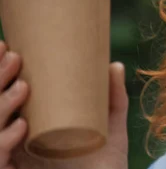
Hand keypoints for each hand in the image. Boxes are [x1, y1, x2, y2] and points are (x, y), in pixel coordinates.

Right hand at [0, 41, 128, 168]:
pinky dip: (3, 142)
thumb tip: (115, 65)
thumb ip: (112, 100)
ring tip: (24, 88)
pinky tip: (22, 126)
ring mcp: (11, 156)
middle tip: (14, 59)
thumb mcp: (108, 128)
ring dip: (0, 105)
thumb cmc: (102, 161)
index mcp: (26, 122)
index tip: (6, 47)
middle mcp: (12, 138)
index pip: (3, 93)